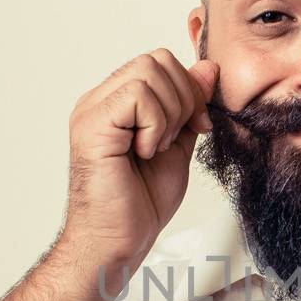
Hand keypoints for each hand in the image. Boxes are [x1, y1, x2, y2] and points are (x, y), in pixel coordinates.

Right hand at [62, 48, 217, 271]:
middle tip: (172, 140)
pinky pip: (138, 95)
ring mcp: (91, 110)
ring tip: (154, 148)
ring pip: (149, 71)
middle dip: (183, 99)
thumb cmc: (140, 203)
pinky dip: (155, 125)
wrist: (118, 241)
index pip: (160, 62)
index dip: (189, 90)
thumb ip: (191, 106)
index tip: (195, 128)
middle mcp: (99, 100)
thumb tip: (208, 68)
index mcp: (117, 102)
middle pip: (157, 59)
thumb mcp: (179, 144)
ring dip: (168, 114)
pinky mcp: (91, 124)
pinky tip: (144, 152)